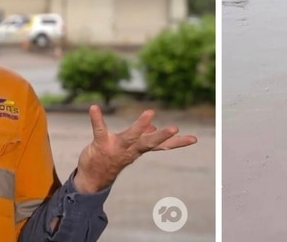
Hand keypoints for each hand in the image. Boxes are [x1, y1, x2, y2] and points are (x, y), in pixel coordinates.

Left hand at [73, 106, 196, 193]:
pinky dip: (97, 118)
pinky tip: (94, 108)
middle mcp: (131, 149)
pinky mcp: (101, 144)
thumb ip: (142, 138)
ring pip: (130, 136)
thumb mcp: (131, 149)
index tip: (193, 139)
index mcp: (139, 149)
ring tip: (150, 112)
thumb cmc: (113, 158)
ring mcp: (116, 147)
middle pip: (149, 142)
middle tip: (175, 128)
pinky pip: (100, 129)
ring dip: (140, 126)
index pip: (162, 146)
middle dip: (162, 136)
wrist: (92, 179)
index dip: (178, 142)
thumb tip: (153, 127)